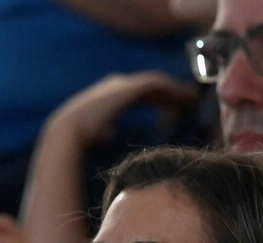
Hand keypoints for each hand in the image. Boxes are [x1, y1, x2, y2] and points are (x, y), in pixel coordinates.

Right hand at [47, 71, 200, 149]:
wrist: (68, 131)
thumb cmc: (78, 138)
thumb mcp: (95, 132)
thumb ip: (104, 130)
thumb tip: (108, 132)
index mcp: (109, 95)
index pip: (139, 93)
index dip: (157, 99)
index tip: (173, 108)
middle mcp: (116, 85)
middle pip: (150, 86)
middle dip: (170, 92)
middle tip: (190, 100)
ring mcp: (122, 84)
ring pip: (156, 83)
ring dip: (176, 90)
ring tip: (194, 98)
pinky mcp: (129, 87)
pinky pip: (157, 85)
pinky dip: (173, 90)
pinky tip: (187, 98)